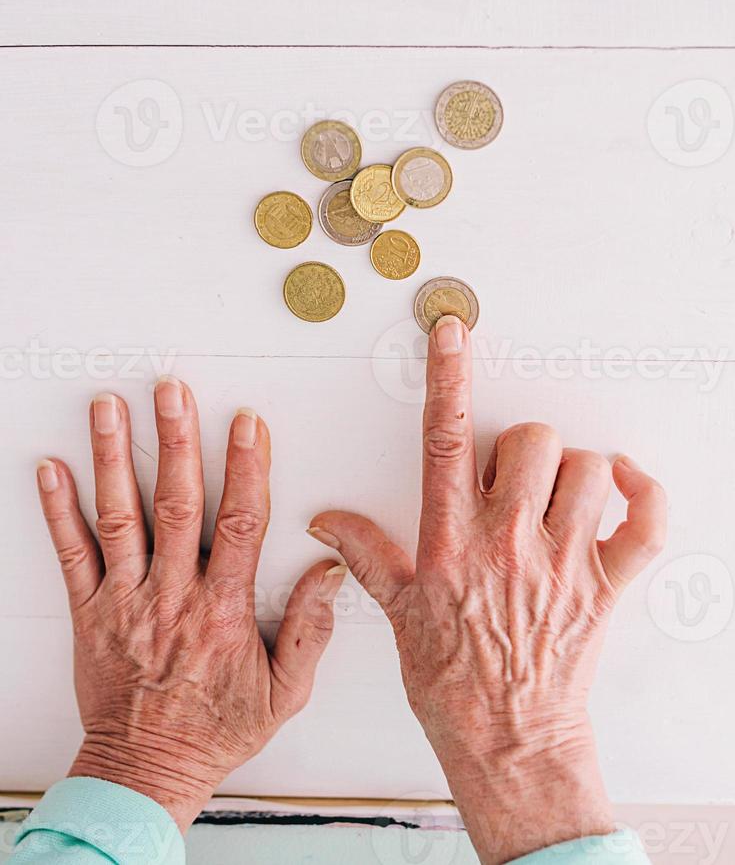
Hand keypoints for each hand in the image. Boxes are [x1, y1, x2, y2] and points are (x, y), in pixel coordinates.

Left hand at [36, 377, 345, 831]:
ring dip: (114, 457)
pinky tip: (52, 470)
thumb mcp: (285, 693)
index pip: (240, 523)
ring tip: (109, 410)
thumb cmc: (214, 730)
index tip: (246, 426)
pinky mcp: (88, 612)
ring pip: (119, 516)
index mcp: (223, 610)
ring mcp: (126, 600)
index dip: (246, 468)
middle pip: (176, 503)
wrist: (146, 770)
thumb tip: (327, 573)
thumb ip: (310, 630)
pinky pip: (71, 553)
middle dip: (176, 440)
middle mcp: (172, 595)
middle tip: (172, 392)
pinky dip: (58, 509)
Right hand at [309, 314, 666, 864]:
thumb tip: (326, 522)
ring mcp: (564, 561)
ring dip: (575, 471)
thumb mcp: (397, 611)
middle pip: (531, 441)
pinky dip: (645, 494)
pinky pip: (647, 521)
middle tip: (513, 477)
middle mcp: (509, 540)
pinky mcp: (607, 584)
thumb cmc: (453, 681)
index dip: (448, 377)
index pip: (446, 437)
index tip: (453, 333)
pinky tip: (625, 487)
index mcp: (452, 540)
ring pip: (586, 469)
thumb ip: (364, 553)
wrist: (508, 740)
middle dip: (522, 446)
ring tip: (558, 495)